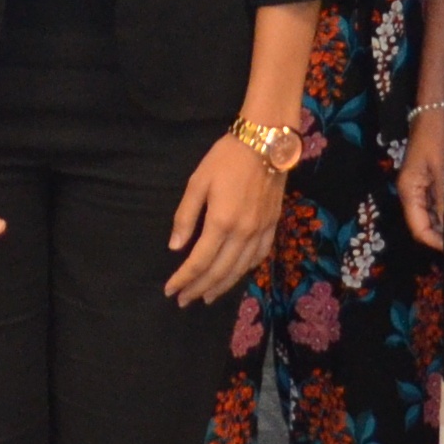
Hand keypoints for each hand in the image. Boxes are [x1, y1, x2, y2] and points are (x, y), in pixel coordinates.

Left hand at [169, 134, 291, 305]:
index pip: (199, 262)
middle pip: (219, 272)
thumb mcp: (198, 182)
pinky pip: (258, 257)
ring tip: (206, 297)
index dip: (183, 279)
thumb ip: (186, 216)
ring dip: (221, 286)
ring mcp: (260, 232)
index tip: (170, 290)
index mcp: (221, 223)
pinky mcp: (272, 226)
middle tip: (184, 300)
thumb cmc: (226, 158)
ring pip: (239, 270)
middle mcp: (243, 234)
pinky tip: (235, 275)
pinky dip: (244, 271)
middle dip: (198, 289)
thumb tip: (175, 247)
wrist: (267, 143)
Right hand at [398, 107, 443, 249]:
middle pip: (426, 224)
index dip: (437, 243)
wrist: (439, 105)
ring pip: (434, 214)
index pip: (419, 230)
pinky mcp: (433, 177)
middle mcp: (413, 192)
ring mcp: (422, 184)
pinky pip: (440, 201)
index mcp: (409, 192)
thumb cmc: (439, 135)